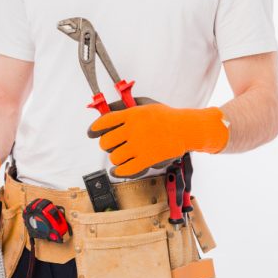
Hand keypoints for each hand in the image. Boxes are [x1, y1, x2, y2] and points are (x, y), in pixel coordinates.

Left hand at [88, 100, 229, 177]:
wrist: (186, 128)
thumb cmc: (164, 117)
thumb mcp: (144, 106)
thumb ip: (124, 109)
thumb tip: (103, 115)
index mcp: (132, 114)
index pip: (105, 122)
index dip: (95, 129)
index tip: (91, 133)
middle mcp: (134, 129)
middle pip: (105, 142)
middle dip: (106, 145)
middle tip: (112, 145)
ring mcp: (141, 145)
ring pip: (114, 157)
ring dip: (116, 158)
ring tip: (122, 155)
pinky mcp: (148, 159)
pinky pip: (125, 169)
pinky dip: (118, 172)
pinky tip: (117, 170)